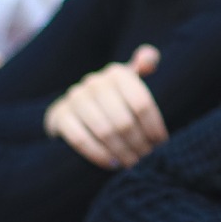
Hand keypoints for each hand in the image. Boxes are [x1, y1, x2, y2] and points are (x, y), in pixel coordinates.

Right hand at [44, 45, 165, 169]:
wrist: (75, 109)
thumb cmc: (114, 98)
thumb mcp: (129, 82)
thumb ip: (143, 65)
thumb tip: (149, 58)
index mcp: (118, 73)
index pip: (142, 103)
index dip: (153, 126)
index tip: (160, 142)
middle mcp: (95, 82)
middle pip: (124, 121)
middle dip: (138, 143)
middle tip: (146, 156)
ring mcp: (75, 98)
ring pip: (104, 131)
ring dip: (121, 151)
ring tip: (133, 162)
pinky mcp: (60, 116)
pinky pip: (81, 140)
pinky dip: (99, 155)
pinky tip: (113, 164)